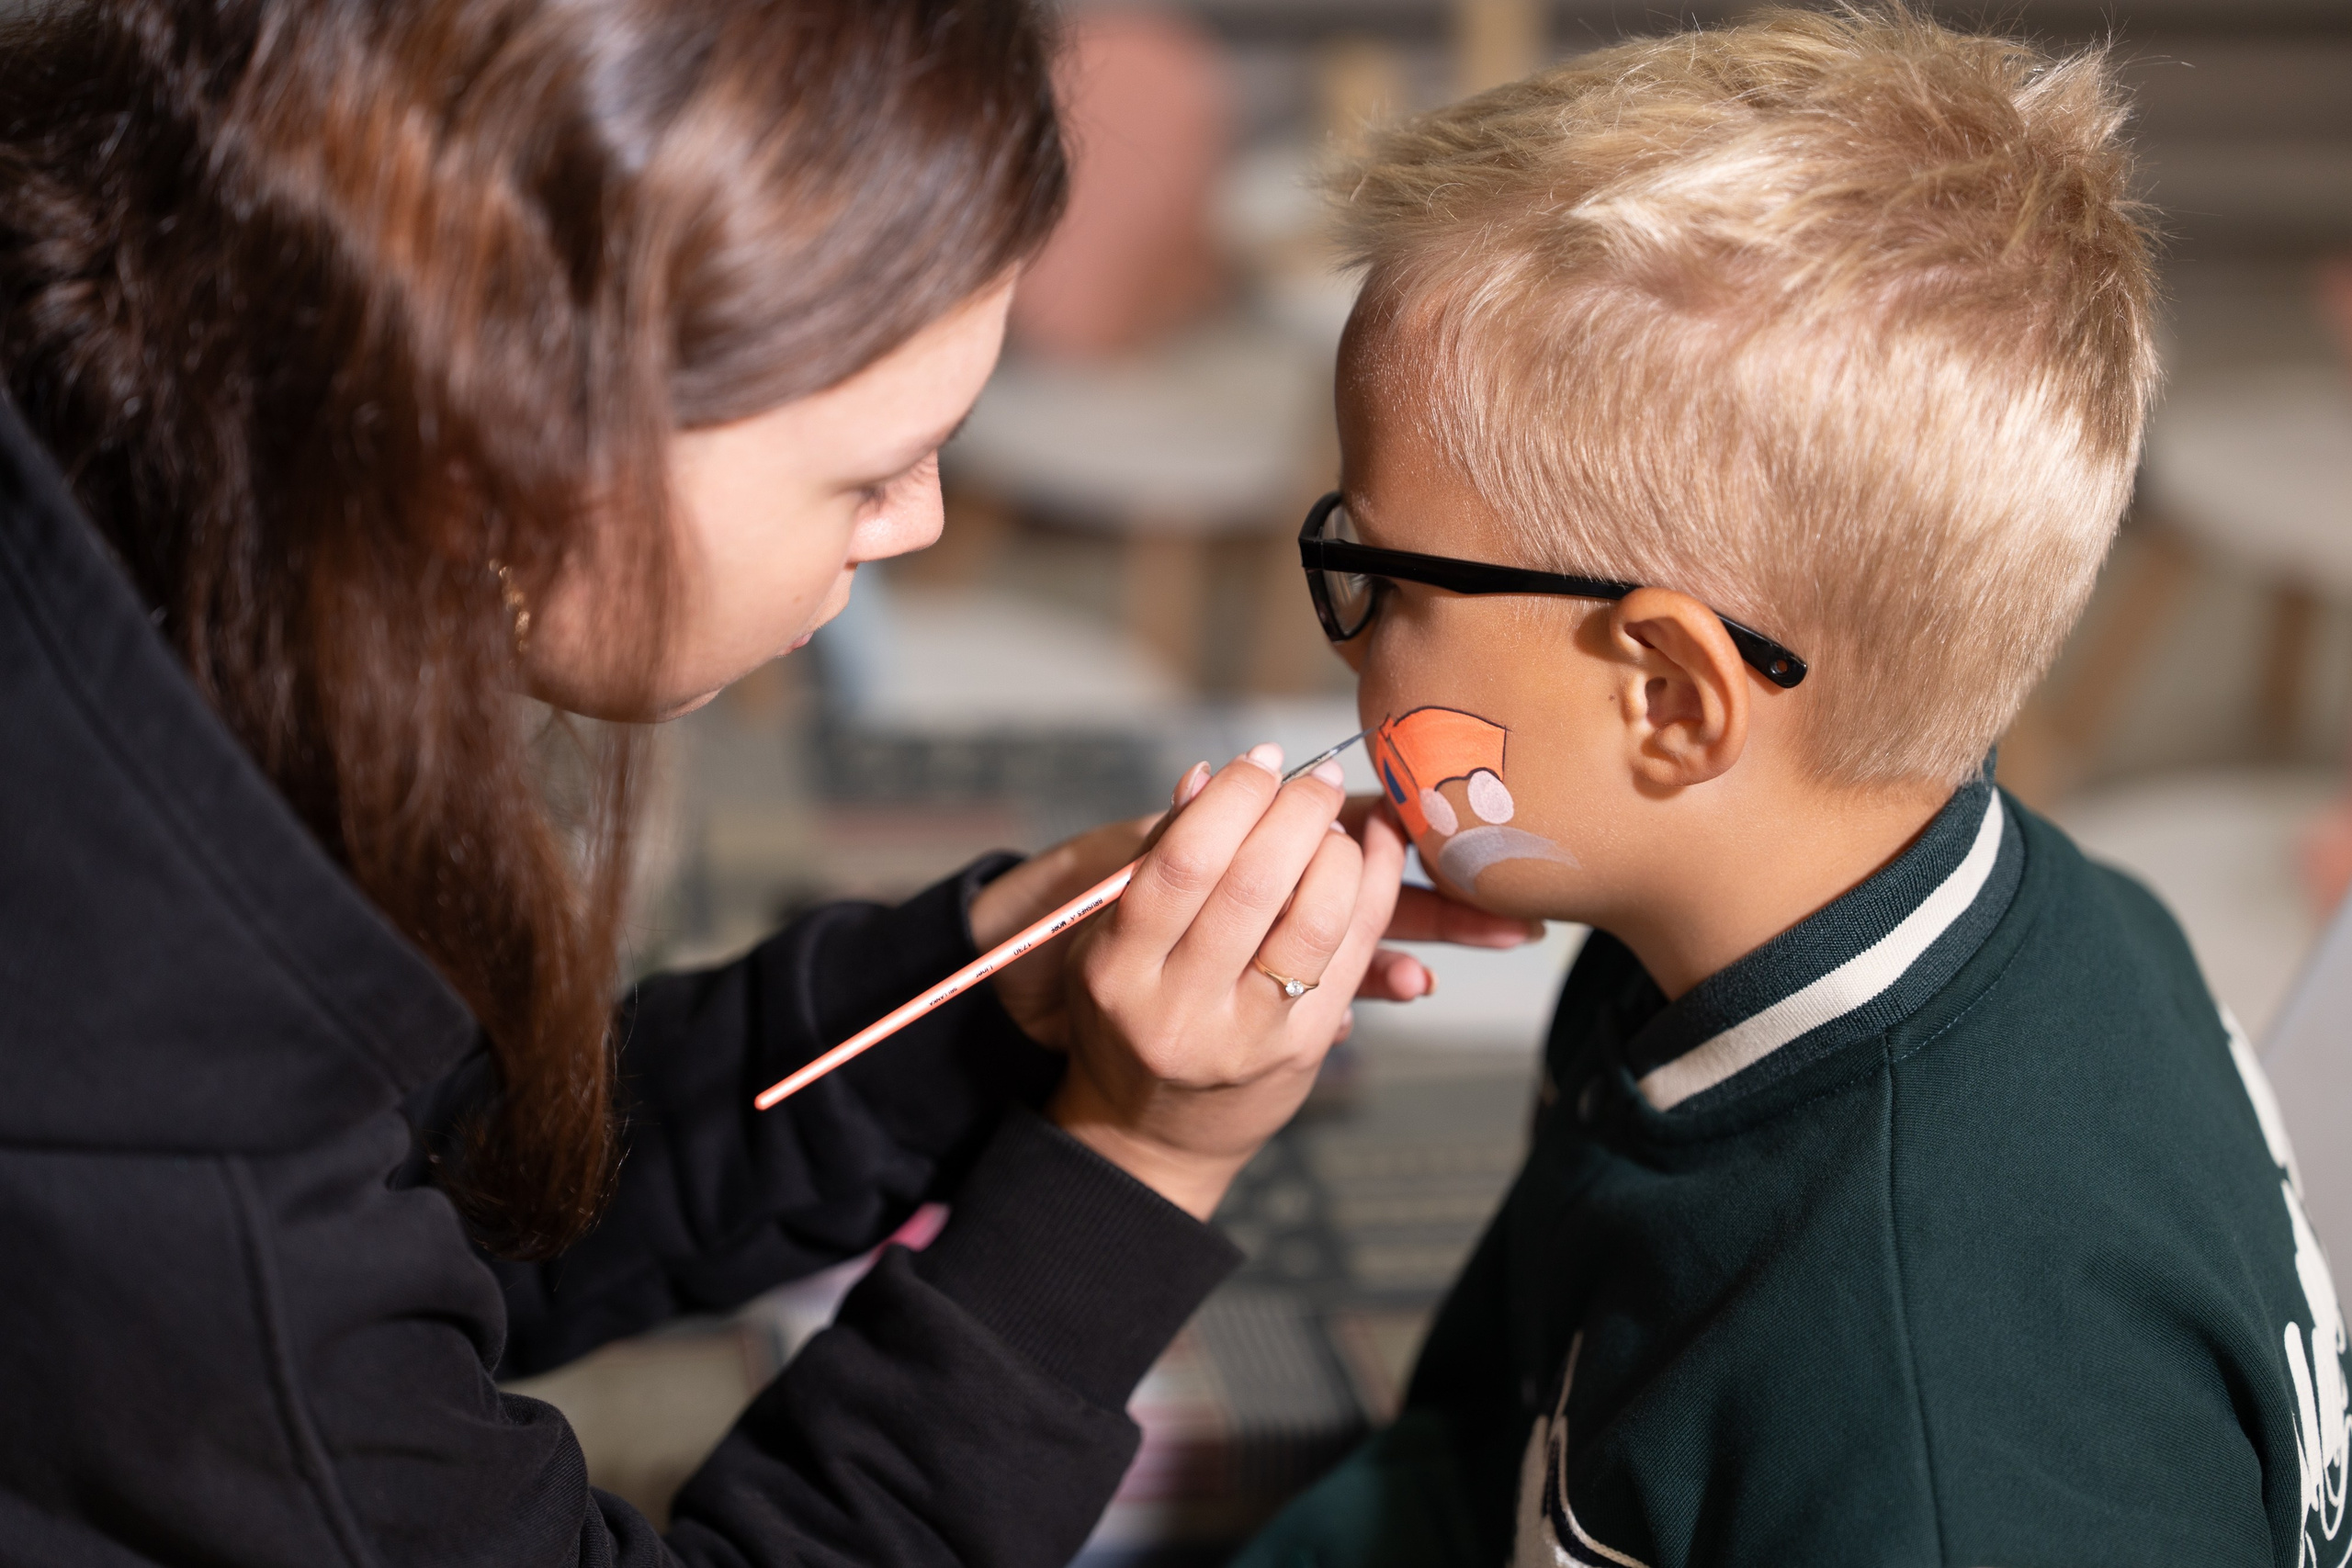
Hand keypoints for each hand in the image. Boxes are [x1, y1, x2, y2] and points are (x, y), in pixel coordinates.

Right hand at [974, 791, 1541, 1043]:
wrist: (1150, 1136)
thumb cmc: (1130, 1014)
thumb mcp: (1110, 940)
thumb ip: (1157, 858)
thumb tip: (1208, 775)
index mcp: (1118, 969)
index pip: (1182, 863)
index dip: (1233, 799)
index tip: (1263, 762)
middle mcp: (1179, 1008)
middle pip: (1253, 885)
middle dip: (1298, 813)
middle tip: (1316, 778)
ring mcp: (1246, 1036)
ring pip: (1316, 921)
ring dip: (1343, 851)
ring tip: (1342, 821)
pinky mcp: (1303, 1050)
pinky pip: (1354, 954)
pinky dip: (1376, 890)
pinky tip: (1378, 853)